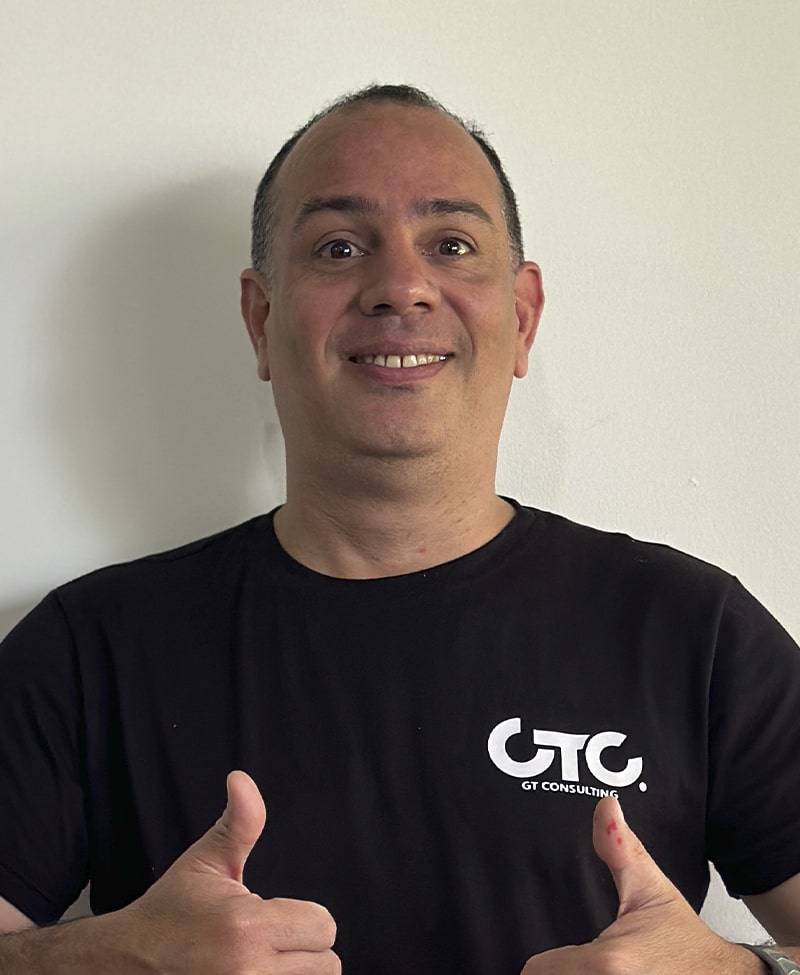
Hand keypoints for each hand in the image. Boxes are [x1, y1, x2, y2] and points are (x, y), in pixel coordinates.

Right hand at [121, 770, 338, 973]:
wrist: (126, 962)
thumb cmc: (172, 909)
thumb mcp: (207, 860)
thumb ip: (240, 822)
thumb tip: (241, 778)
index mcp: (246, 926)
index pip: (323, 926)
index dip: (307, 916)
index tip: (274, 913)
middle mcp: (248, 971)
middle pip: (326, 964)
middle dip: (304, 947)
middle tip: (269, 939)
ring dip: (295, 973)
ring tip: (263, 959)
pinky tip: (258, 972)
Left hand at [521, 797, 762, 973]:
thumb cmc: (684, 941)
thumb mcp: (651, 890)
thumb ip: (620, 848)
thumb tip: (606, 807)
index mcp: (610, 962)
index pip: (539, 970)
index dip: (544, 959)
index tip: (555, 952)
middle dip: (561, 971)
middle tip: (573, 960)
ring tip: (584, 969)